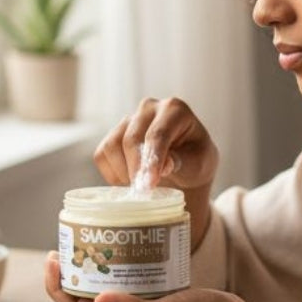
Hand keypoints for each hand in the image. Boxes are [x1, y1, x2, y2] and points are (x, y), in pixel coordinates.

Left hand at [44, 253, 248, 301]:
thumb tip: (98, 300)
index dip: (56, 287)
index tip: (53, 258)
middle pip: (84, 294)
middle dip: (69, 272)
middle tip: (65, 243)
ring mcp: (141, 300)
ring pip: (104, 284)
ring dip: (90, 265)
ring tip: (87, 240)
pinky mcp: (157, 290)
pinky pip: (127, 276)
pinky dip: (119, 261)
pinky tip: (125, 242)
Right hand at [94, 97, 218, 192]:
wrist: (185, 167)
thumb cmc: (195, 162)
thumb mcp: (199, 164)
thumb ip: (183, 162)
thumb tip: (164, 165)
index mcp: (175, 109)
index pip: (158, 134)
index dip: (152, 160)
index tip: (149, 183)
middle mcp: (149, 108)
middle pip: (132, 139)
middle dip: (136, 169)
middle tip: (143, 192)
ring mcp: (128, 120)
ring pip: (113, 146)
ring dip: (124, 172)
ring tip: (142, 186)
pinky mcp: (113, 135)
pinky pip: (102, 155)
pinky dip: (113, 174)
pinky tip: (131, 181)